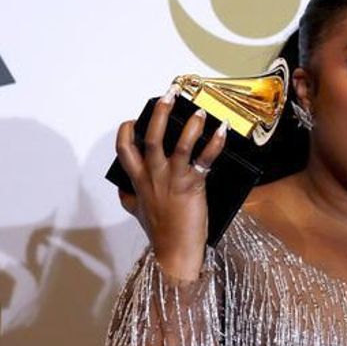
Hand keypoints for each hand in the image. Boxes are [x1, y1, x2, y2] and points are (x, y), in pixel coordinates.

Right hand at [115, 86, 228, 279]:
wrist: (175, 251)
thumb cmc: (159, 233)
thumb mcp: (137, 212)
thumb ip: (129, 198)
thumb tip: (124, 191)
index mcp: (138, 180)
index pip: (125, 148)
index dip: (127, 130)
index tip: (134, 119)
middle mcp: (153, 175)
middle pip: (151, 136)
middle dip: (161, 112)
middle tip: (170, 94)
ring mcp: (172, 179)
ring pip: (178, 143)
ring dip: (190, 124)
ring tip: (199, 110)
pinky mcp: (192, 185)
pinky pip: (204, 158)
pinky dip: (215, 143)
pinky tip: (222, 130)